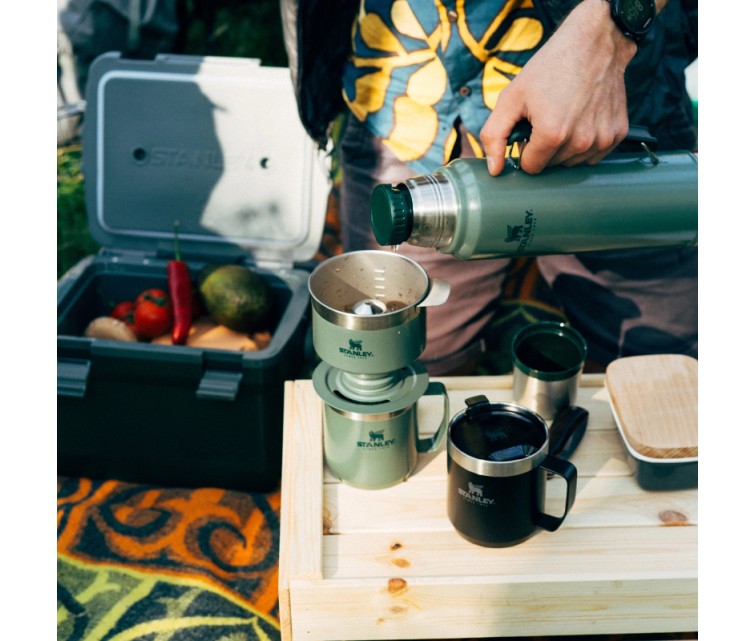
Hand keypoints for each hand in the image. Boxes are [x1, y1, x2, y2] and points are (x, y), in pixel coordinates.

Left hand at [480, 0, 638, 174]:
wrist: (594, 43)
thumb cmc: (550, 68)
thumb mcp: (511, 97)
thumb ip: (494, 135)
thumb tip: (494, 170)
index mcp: (552, 133)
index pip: (531, 167)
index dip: (525, 149)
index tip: (529, 129)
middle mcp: (580, 141)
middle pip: (552, 165)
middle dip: (544, 148)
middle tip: (547, 117)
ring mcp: (602, 139)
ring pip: (572, 163)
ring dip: (564, 147)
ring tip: (565, 116)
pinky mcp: (617, 134)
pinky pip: (593, 156)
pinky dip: (584, 144)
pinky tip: (582, 119)